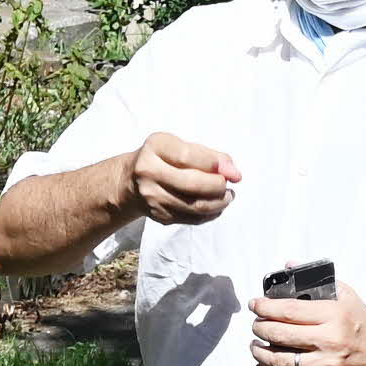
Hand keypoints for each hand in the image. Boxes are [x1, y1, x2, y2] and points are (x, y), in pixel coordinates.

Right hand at [122, 131, 239, 226]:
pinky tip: (215, 207)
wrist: (130, 182)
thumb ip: (209, 156)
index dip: (215, 164)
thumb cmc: (162, 159)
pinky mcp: (159, 215)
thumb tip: (234, 173)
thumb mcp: (180, 147)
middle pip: (193, 184)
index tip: (233, 172)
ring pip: (195, 205)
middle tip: (228, 186)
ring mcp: (152, 197)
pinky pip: (191, 219)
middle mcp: (148, 172)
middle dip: (218, 187)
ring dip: (218, 203)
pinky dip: (210, 214)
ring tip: (227, 196)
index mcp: (155, 147)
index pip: (188, 156)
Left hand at [251, 281, 365, 365]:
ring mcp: (326, 365)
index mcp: (334, 315)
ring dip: (259, 351)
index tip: (255, 304)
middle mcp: (329, 340)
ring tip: (255, 345)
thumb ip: (320, 282)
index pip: (288, 309)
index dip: (265, 307)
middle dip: (259, 327)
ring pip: (279, 359)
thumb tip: (290, 266)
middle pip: (279, 333)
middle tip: (256, 324)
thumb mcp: (348, 297)